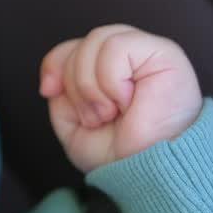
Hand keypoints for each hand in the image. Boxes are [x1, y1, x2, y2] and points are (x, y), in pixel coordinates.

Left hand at [39, 25, 201, 172]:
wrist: (148, 173)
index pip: (72, 47)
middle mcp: (128, 57)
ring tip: (111, 112)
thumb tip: (54, 76)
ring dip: (92, 85)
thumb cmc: (120, 154)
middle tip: (96, 117)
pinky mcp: (163, 52)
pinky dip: (111, 80)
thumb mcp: (73, 123)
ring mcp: (146, 51)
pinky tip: (127, 101)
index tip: (48, 90)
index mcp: (109, 70)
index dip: (54, 64)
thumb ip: (61, 92)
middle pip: (81, 44)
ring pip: (96, 40)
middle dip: (76, 84)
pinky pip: (116, 47)